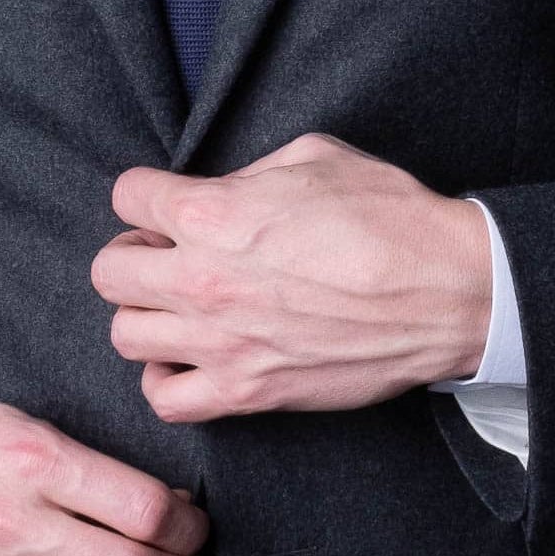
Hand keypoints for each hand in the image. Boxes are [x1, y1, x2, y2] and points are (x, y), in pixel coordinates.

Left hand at [90, 132, 492, 422]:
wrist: (445, 291)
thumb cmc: (390, 216)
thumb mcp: (315, 156)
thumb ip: (247, 174)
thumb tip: (220, 193)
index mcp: (213, 212)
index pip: (127, 196)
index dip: (148, 194)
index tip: (168, 202)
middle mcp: (201, 278)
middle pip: (109, 271)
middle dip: (135, 253)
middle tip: (170, 253)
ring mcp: (219, 342)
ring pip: (124, 335)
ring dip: (149, 315)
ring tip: (182, 306)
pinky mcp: (246, 392)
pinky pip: (164, 399)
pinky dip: (168, 379)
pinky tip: (194, 357)